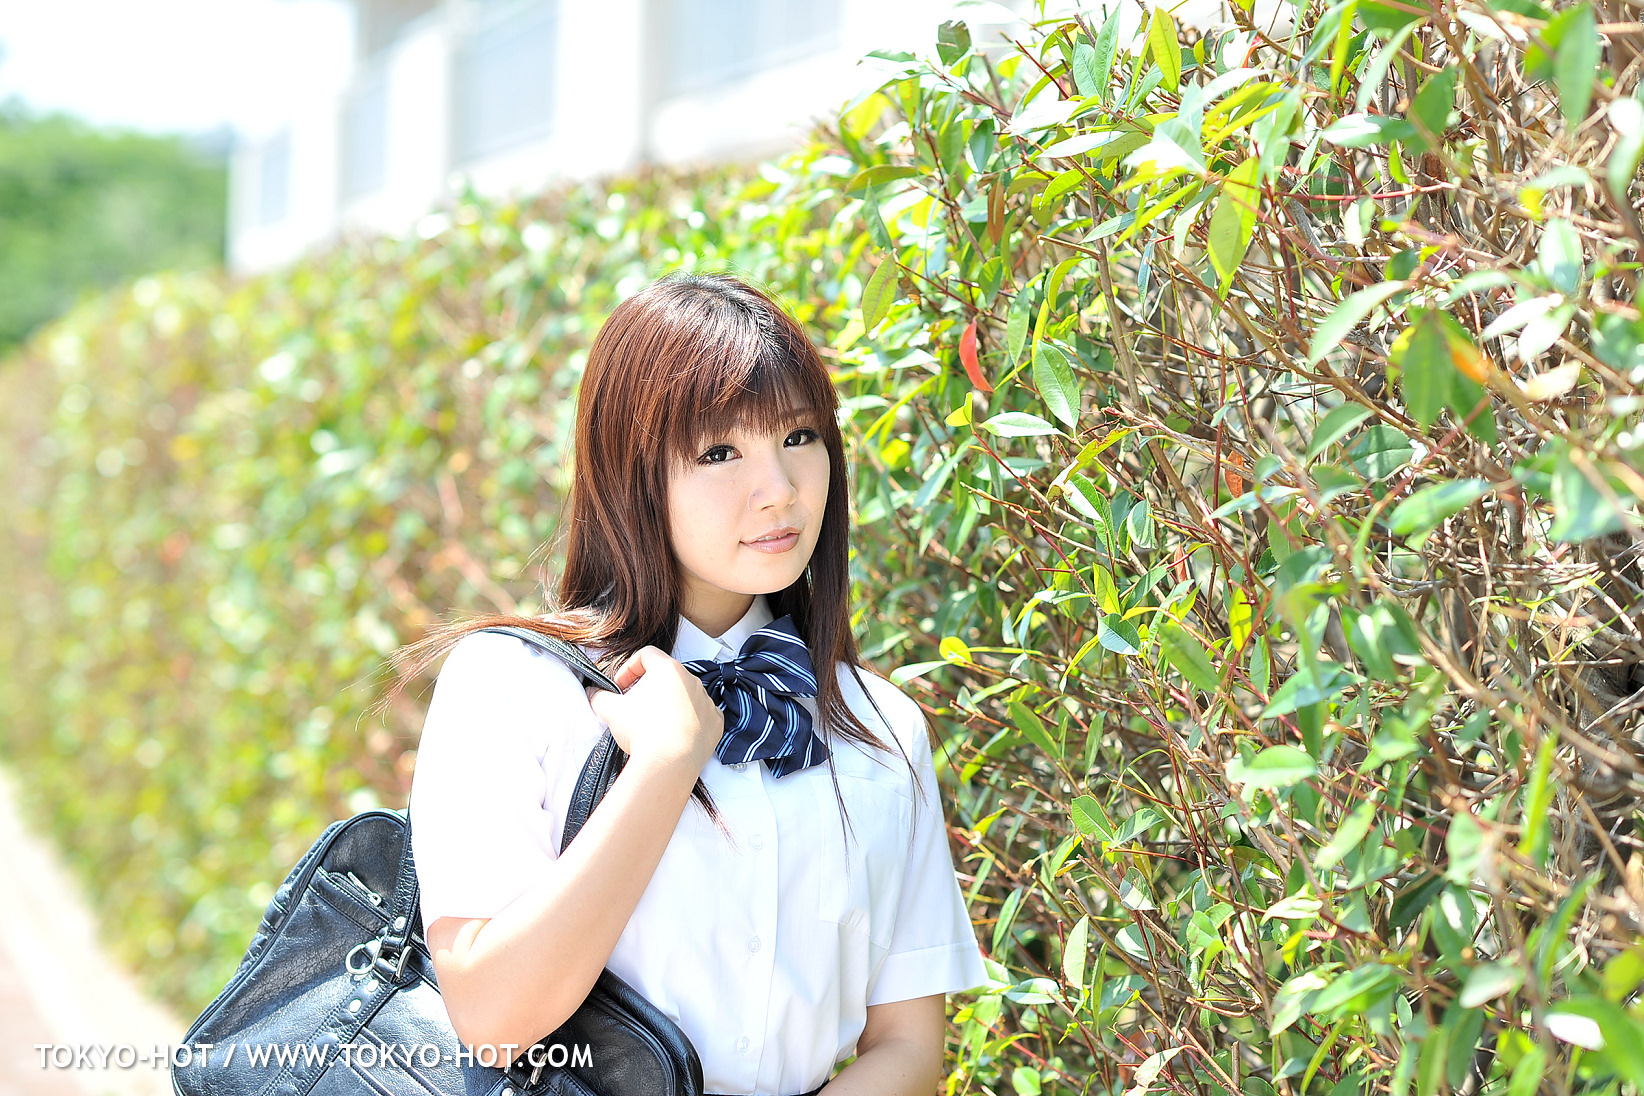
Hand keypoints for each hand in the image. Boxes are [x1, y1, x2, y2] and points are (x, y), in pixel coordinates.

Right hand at [585, 646, 723, 772]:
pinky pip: (701, 716)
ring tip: (655, 725)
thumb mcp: (611, 710)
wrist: (668, 764)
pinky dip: (689, 721)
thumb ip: (599, 696)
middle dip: (649, 689)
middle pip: (667, 676)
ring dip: (670, 705)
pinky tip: (675, 735)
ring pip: (685, 696)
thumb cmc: (641, 731)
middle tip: (635, 707)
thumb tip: (592, 693)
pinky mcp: (716, 722)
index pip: (646, 655)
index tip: (620, 687)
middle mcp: (692, 680)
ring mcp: (707, 701)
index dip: (629, 669)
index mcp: (668, 669)